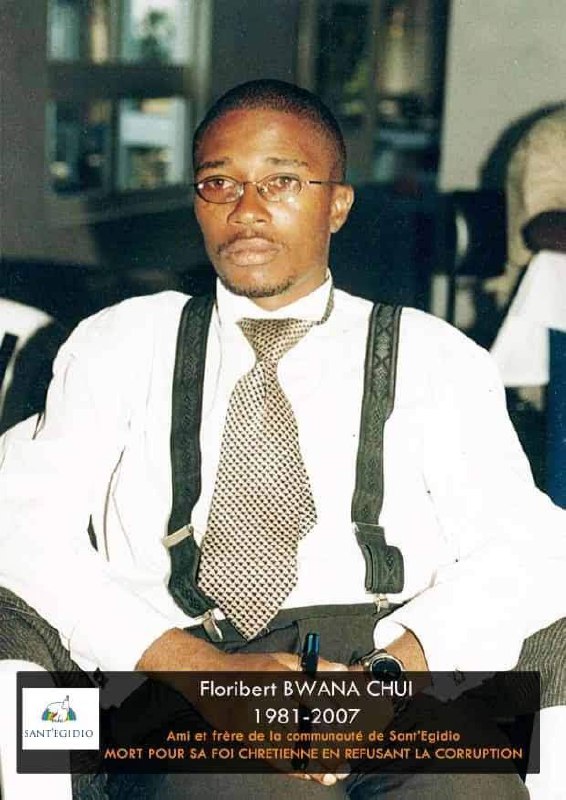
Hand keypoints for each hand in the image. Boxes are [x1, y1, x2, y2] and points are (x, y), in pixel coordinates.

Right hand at [137, 629, 349, 784]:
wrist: (209, 680)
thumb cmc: (248, 669)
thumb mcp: (282, 660)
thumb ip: (313, 666)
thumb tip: (342, 670)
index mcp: (276, 675)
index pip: (311, 696)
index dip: (332, 713)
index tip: (346, 724)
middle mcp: (265, 699)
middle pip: (303, 726)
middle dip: (327, 744)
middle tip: (345, 755)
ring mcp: (254, 721)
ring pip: (291, 748)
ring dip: (314, 764)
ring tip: (334, 773)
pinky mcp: (248, 738)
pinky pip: (275, 759)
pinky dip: (295, 769)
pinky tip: (310, 775)